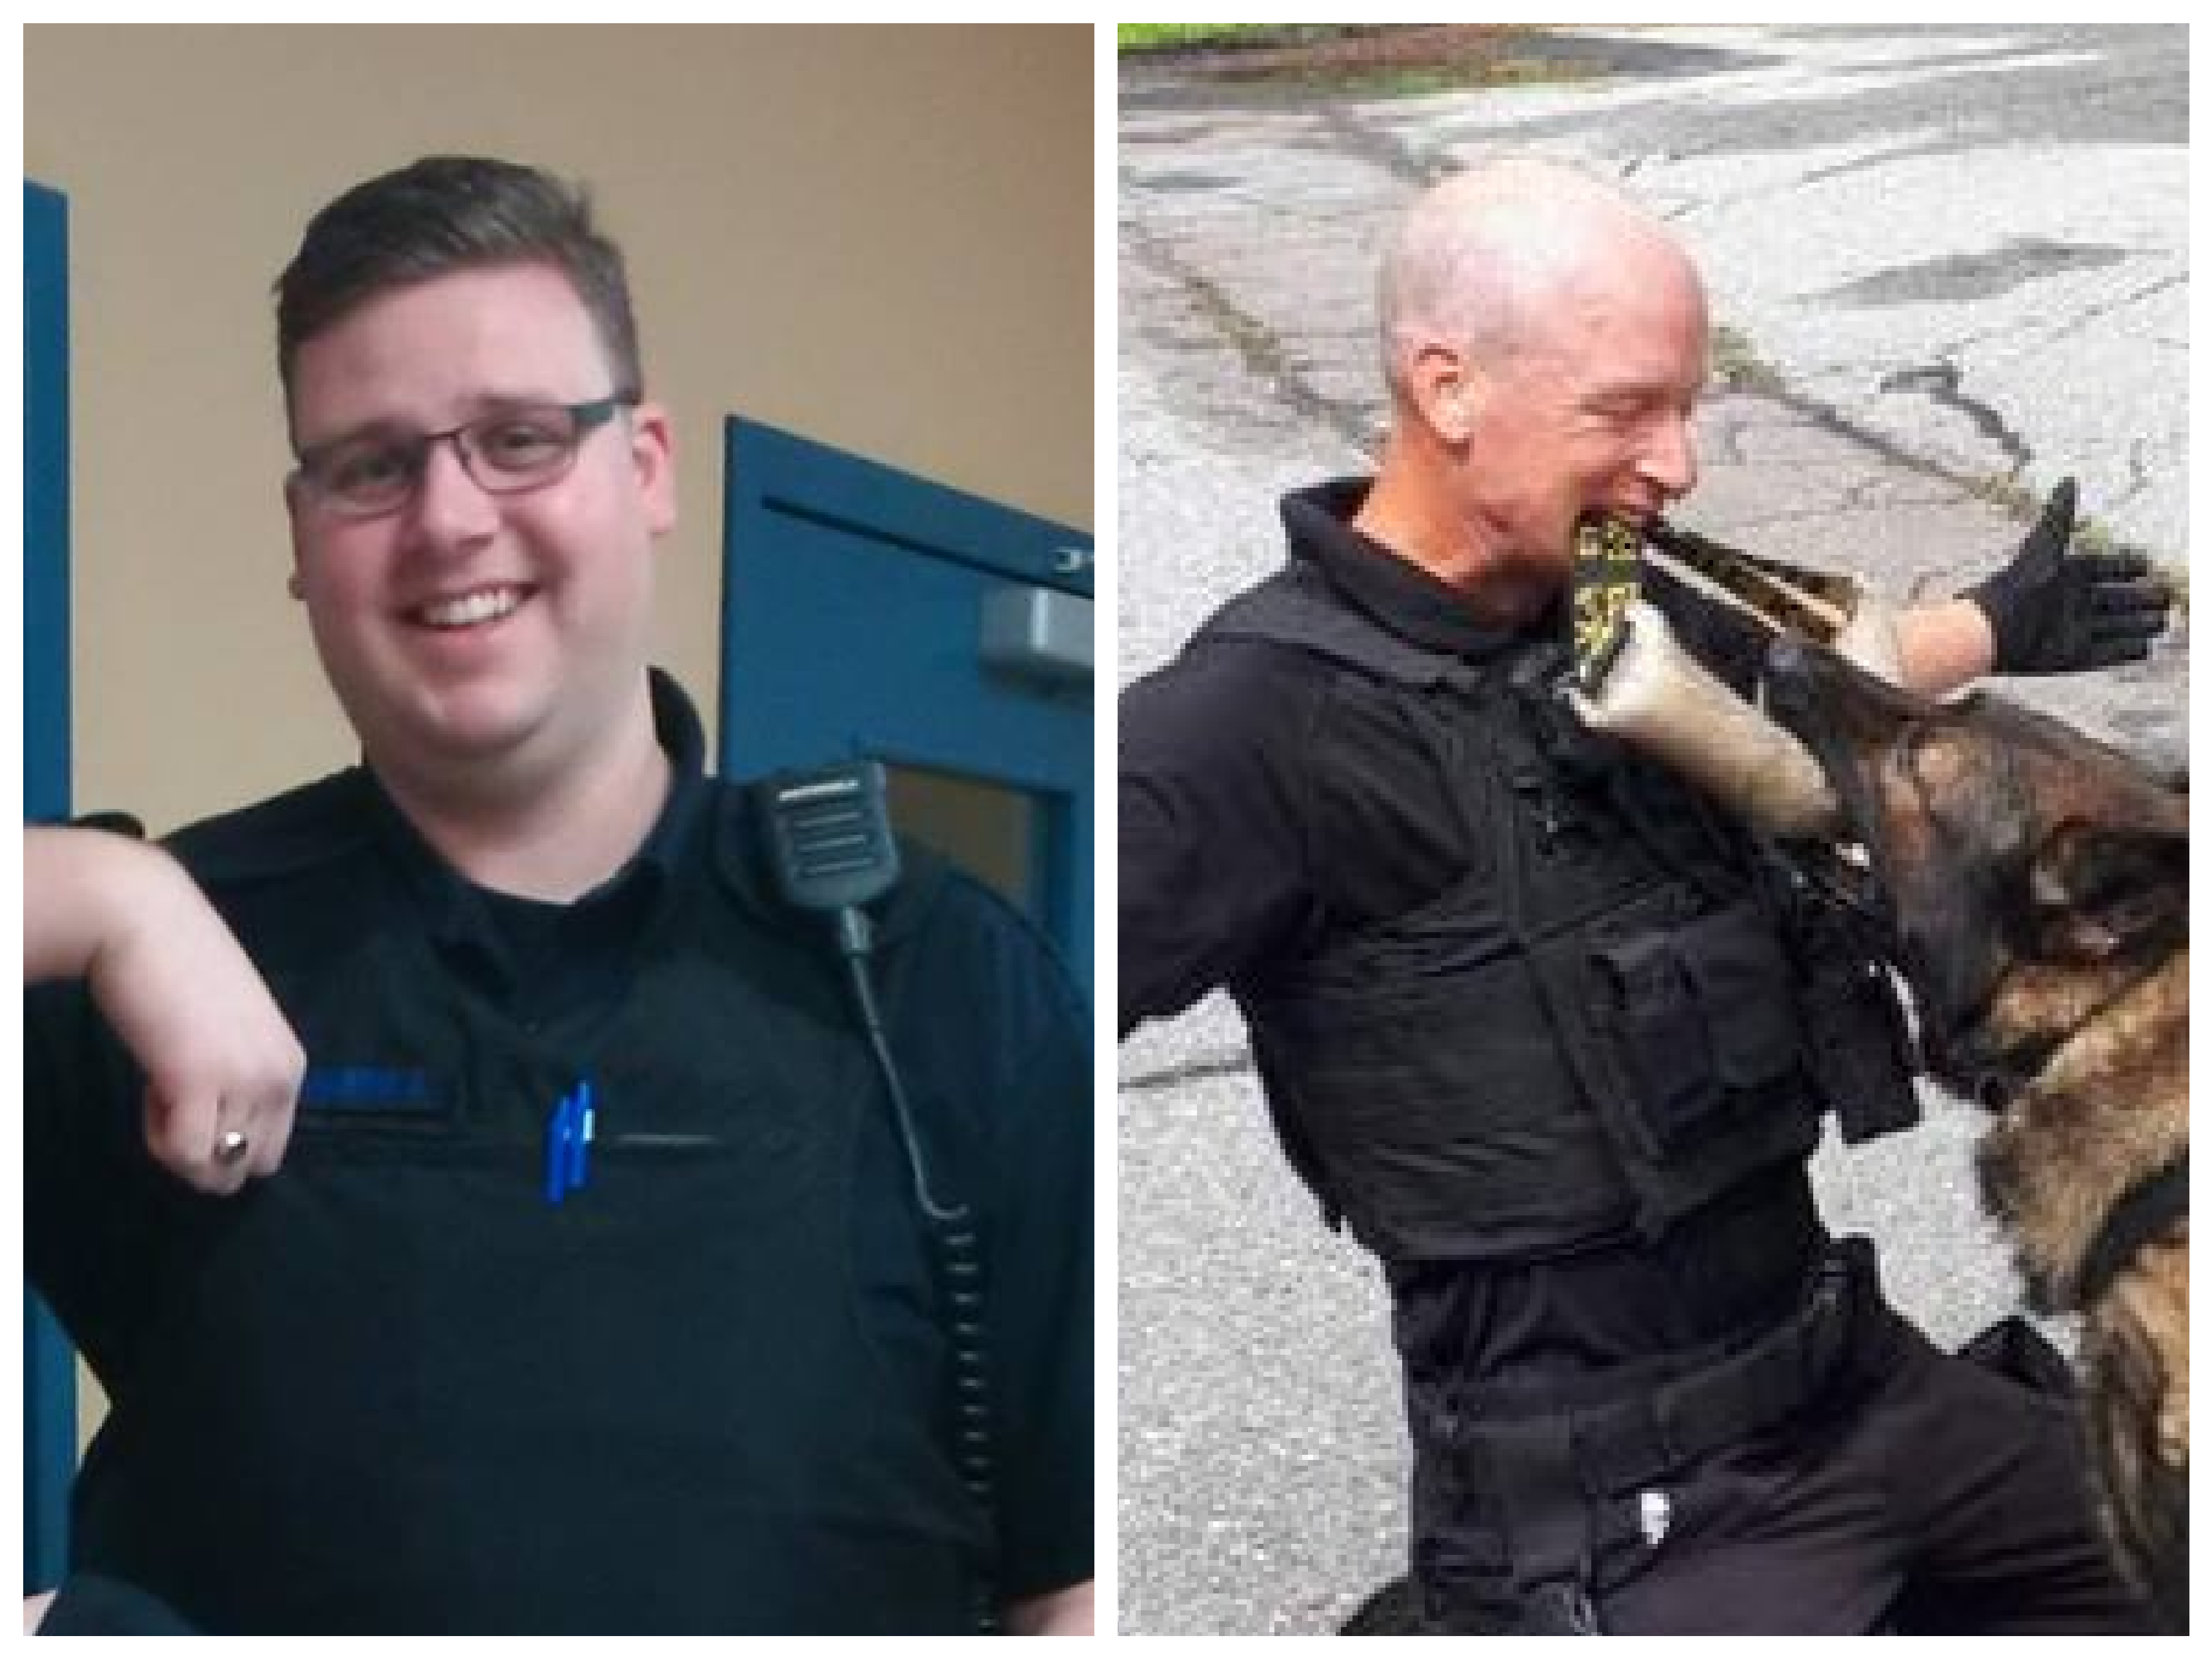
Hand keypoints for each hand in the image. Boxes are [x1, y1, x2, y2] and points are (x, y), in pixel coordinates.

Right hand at [29, 826, 303, 1193]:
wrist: (144, 922)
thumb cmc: (180, 968)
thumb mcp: (231, 1030)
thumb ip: (237, 1073)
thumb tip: (221, 1128)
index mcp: (292, 1066)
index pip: (272, 1147)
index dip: (224, 1136)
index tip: (194, 1093)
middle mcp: (280, 1079)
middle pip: (249, 1166)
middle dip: (206, 1152)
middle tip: (174, 1100)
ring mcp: (247, 1082)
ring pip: (217, 1168)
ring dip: (179, 1145)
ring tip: (161, 1088)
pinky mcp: (202, 1082)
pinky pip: (186, 1154)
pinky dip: (159, 1139)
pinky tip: (151, 1091)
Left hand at [1966, 478, 2171, 672]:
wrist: (1990, 631)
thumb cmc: (2016, 587)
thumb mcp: (2042, 548)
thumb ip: (2059, 517)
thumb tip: (2069, 479)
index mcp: (2069, 576)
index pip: (2108, 568)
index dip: (2129, 566)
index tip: (2148, 564)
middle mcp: (2074, 603)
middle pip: (2119, 600)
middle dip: (2144, 598)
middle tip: (2165, 595)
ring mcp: (2074, 630)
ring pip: (2118, 627)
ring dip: (2141, 624)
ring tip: (2161, 620)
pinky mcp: (2072, 657)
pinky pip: (2107, 654)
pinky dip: (2127, 651)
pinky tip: (2145, 647)